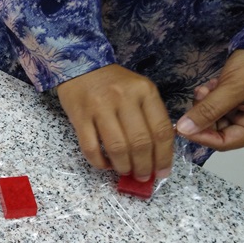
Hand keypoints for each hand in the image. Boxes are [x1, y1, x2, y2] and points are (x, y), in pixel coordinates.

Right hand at [56, 64, 173, 179]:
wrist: (80, 66)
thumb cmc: (113, 82)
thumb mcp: (139, 90)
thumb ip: (150, 115)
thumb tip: (156, 153)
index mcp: (144, 91)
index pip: (161, 130)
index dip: (163, 156)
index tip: (162, 172)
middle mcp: (124, 98)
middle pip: (140, 142)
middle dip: (144, 166)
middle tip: (143, 176)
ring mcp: (100, 107)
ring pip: (117, 148)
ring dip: (123, 167)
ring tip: (125, 172)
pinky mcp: (79, 117)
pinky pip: (91, 147)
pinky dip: (99, 162)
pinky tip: (105, 165)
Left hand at [176, 49, 243, 149]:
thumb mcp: (235, 87)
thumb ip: (209, 109)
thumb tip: (184, 130)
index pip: (224, 142)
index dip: (201, 136)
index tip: (181, 127)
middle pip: (218, 130)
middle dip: (203, 114)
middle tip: (200, 95)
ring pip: (215, 116)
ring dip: (206, 103)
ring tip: (206, 88)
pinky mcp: (240, 101)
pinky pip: (219, 105)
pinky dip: (211, 97)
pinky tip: (211, 85)